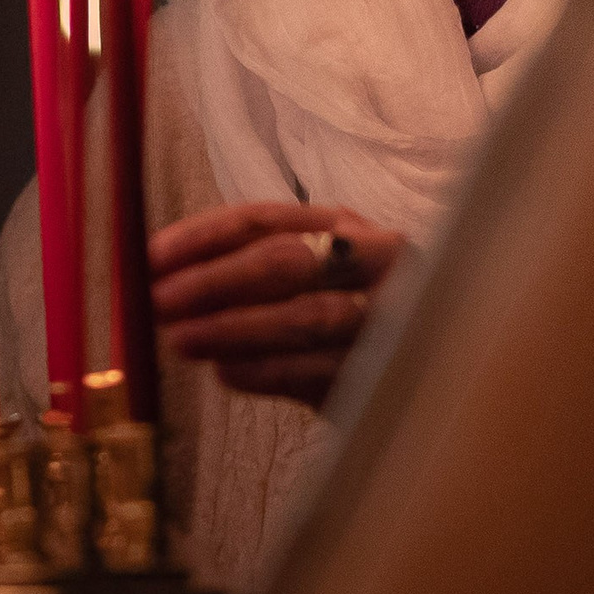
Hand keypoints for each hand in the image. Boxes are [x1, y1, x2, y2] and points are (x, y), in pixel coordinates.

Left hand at [149, 202, 405, 409]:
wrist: (443, 369)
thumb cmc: (356, 316)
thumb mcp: (320, 277)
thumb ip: (255, 271)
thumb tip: (161, 278)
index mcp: (348, 229)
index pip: (265, 220)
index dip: (203, 237)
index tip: (150, 256)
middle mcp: (374, 263)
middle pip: (286, 262)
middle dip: (214, 281)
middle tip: (159, 300)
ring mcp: (387, 318)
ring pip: (304, 317)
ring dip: (233, 327)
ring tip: (181, 340)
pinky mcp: (386, 373)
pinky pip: (320, 370)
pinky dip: (269, 370)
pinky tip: (228, 373)